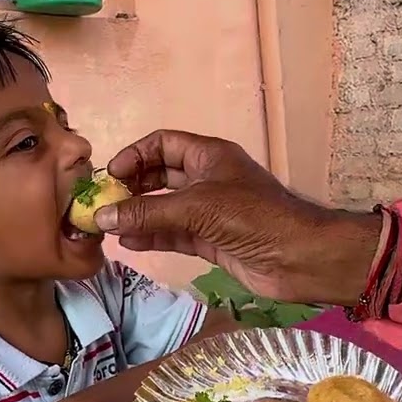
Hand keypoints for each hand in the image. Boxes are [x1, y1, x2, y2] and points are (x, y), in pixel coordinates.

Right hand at [97, 129, 382, 306]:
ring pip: (164, 207)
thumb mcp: (195, 207)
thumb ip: (147, 211)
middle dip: (131, 187)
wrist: (299, 257)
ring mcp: (208, 211)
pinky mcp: (210, 240)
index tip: (110, 175)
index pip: (162, 144)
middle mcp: (207, 178)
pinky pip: (173, 233)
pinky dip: (151, 235)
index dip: (135, 155)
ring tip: (108, 226)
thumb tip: (102, 216)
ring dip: (137, 215)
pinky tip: (129, 242)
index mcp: (208, 155)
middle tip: (104, 202)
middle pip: (159, 174)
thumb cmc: (252, 218)